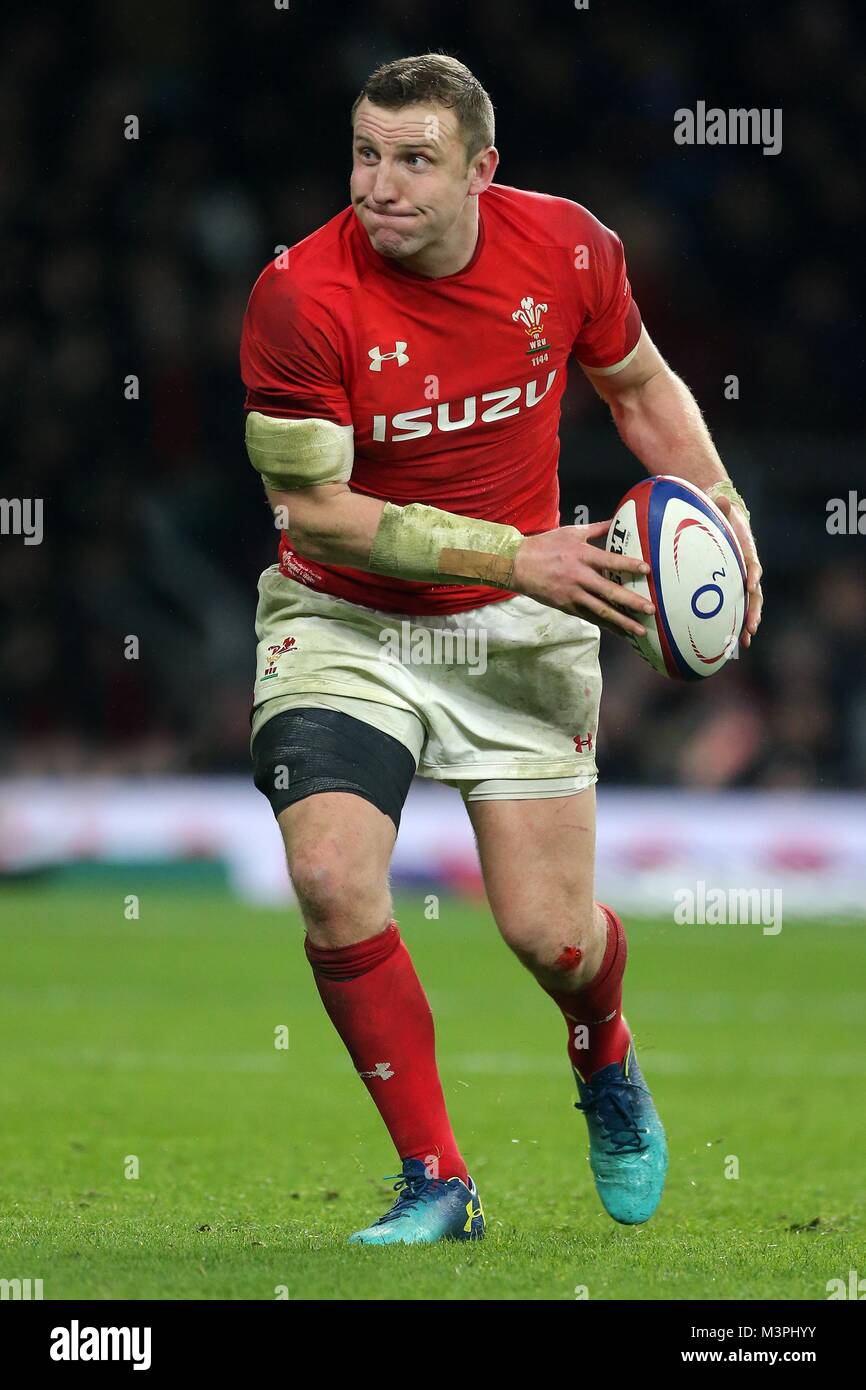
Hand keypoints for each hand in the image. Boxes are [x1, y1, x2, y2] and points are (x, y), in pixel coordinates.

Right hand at [510, 520, 654, 637]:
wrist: (516, 565)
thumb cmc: (545, 546)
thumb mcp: (570, 532)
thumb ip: (596, 529)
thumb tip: (616, 520)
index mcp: (581, 555)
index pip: (610, 561)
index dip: (629, 565)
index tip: (647, 570)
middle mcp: (579, 576)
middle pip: (609, 591)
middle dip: (631, 601)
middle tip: (650, 609)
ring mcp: (572, 594)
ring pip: (601, 610)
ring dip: (623, 621)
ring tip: (640, 630)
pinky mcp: (567, 606)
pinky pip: (590, 617)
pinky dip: (606, 625)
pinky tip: (621, 631)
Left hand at [713, 496, 762, 648]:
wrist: (726, 522)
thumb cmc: (721, 517)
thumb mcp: (720, 510)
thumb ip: (720, 508)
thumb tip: (720, 497)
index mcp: (746, 552)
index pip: (752, 564)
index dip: (752, 574)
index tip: (751, 583)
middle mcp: (748, 570)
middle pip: (754, 593)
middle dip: (753, 611)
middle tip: (751, 626)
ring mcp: (743, 582)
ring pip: (748, 605)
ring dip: (747, 622)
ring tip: (744, 640)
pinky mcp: (734, 589)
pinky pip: (735, 608)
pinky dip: (734, 624)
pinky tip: (729, 642)